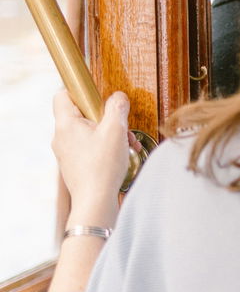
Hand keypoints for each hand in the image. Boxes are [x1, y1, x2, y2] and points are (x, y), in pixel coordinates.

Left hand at [51, 90, 130, 226]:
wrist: (95, 200)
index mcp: (66, 124)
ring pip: (88, 131)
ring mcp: (66, 151)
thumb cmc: (102, 166)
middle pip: (81, 113)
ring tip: (126, 143)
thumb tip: (118, 97)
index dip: (81, 91)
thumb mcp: (116, 129)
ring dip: (109, 132)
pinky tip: (121, 153)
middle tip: (120, 124)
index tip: (100, 96)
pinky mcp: (74, 163)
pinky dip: (105, 145)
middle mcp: (61, 137)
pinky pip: (89, 145)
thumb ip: (117, 107)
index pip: (63, 95)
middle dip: (105, 116)